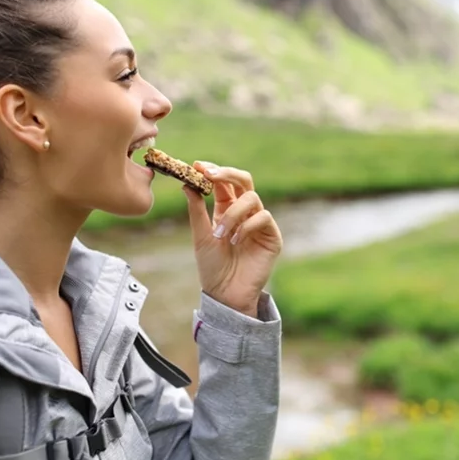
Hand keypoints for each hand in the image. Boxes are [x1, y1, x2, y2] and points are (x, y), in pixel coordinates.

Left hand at [183, 161, 282, 317]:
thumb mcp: (200, 236)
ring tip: (221, 234)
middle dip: (227, 173)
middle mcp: (245, 212)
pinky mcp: (272, 236)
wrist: (225, 294)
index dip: (213, 171)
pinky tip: (236, 241)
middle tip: (210, 174)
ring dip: (233, 213)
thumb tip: (186, 183)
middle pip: (244, 180)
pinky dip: (246, 225)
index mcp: (227, 209)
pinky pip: (263, 217)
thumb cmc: (212, 267)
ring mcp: (259, 223)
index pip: (223, 182)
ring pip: (251, 198)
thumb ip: (196, 210)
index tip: (197, 165)